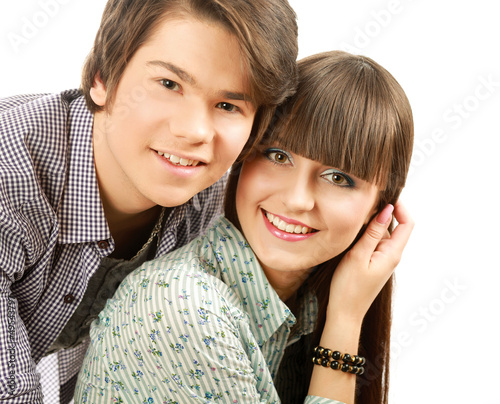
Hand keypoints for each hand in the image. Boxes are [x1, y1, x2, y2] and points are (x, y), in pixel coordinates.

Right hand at [327, 201, 413, 322]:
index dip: (401, 207)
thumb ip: (372, 233)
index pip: (407, 224)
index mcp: (392, 253)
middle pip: (394, 227)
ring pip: (382, 234)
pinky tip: (352, 233)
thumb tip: (386, 210)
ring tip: (354, 217)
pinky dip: (366, 234)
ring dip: (371, 224)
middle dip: (382, 212)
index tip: (386, 196)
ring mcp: (382, 260)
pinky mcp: (373, 264)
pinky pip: (374, 243)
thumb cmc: (349, 288)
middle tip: (363, 203)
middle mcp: (391, 255)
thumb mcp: (358, 256)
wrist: (345, 313)